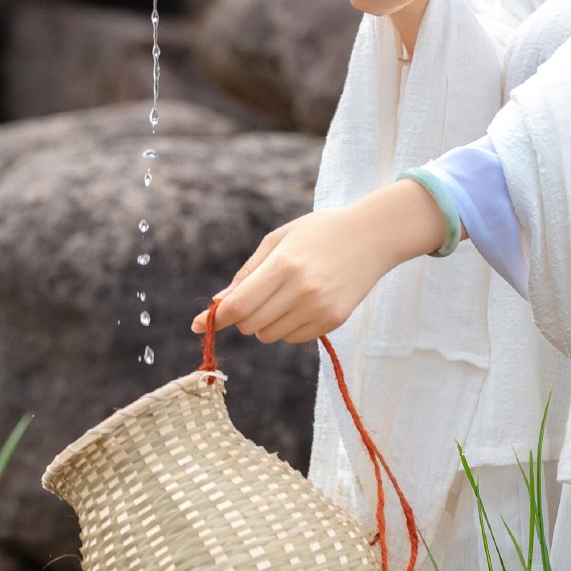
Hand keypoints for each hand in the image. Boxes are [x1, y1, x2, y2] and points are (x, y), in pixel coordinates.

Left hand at [192, 180, 447, 344]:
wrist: (372, 236)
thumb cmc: (319, 232)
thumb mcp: (279, 239)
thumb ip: (248, 273)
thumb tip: (219, 303)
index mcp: (284, 264)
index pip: (239, 306)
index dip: (216, 317)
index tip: (198, 323)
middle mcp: (302, 290)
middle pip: (250, 325)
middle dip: (242, 317)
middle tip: (252, 300)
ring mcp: (320, 308)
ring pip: (270, 335)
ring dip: (265, 323)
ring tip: (283, 297)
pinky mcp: (334, 321)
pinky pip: (294, 339)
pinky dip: (288, 327)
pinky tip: (303, 304)